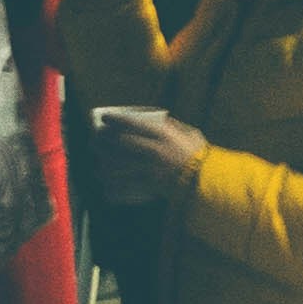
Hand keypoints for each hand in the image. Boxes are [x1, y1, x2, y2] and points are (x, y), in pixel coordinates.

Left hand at [88, 107, 206, 195]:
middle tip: (94, 139)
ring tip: (97, 164)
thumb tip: (158, 119)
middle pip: (119, 143)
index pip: (132, 124)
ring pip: (117, 165)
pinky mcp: (148, 185)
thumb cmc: (201, 156)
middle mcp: (153, 150)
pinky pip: (124, 185)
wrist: (208, 182)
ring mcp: (149, 169)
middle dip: (103, 140)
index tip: (104, 118)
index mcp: (164, 136)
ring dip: (103, 164)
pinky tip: (105, 184)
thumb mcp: (191, 134)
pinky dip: (112, 185)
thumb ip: (173, 127)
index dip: (115, 119)